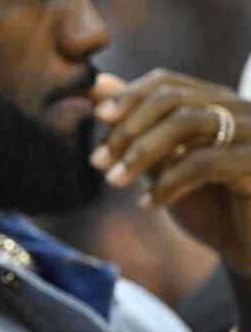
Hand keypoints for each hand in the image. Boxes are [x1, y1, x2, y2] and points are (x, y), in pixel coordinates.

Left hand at [89, 69, 250, 273]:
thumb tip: (98, 85)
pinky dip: (168, 183)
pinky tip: (148, 205)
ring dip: (140, 152)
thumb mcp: (162, 163)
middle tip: (97, 161)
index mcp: (215, 103)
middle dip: (127, 128)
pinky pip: (205, 162)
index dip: (129, 96)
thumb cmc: (207, 205)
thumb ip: (136, 126)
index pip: (167, 82)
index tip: (97, 118)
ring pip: (187, 123)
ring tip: (113, 181)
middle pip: (173, 98)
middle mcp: (239, 110)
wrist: (247, 249)